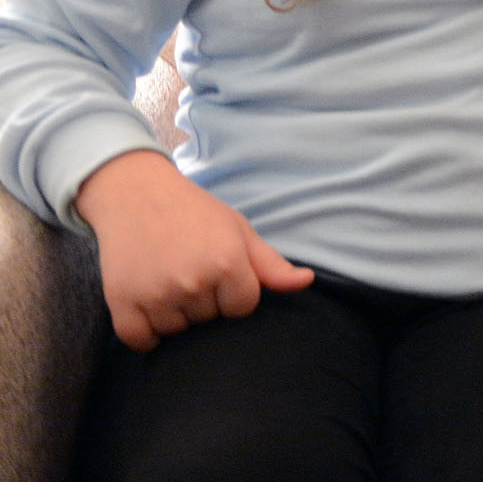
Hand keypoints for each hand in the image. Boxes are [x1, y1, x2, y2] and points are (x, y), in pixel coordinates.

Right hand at [73, 149, 313, 351]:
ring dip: (176, 316)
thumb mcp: (239, 230)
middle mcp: (193, 281)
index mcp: (227, 262)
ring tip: (168, 280)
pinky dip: (146, 334)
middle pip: (210, 320)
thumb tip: (306, 281)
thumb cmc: (195, 212)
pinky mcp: (122, 302)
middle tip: (189, 269)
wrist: (136, 195)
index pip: (244, 308)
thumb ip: (271, 264)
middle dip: (205, 301)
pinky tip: (150, 307)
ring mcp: (156, 294)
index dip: (235, 293)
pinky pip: (141, 341)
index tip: (221, 273)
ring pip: (178, 332)